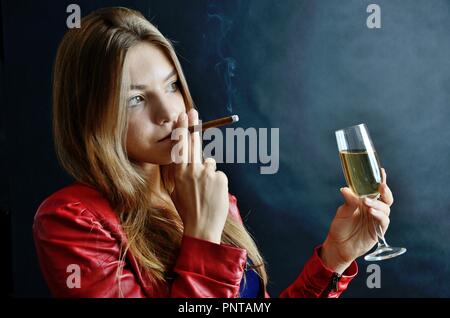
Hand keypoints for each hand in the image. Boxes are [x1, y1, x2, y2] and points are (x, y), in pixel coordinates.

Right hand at [169, 109, 228, 243]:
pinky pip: (219, 174)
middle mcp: (192, 170)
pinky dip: (217, 182)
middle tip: (193, 112)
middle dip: (193, 126)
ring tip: (205, 191)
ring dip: (208, 172)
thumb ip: (179, 174)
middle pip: (194, 143)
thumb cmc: (187, 210)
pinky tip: (213, 194)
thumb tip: (185, 161)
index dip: (182, 129)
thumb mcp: (175, 191)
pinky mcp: (220, 178)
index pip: (180, 146)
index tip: (182, 116)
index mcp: (178, 174)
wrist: (201, 227)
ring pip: (209, 163)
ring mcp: (207, 173)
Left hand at [321, 168, 392, 273]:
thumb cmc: (340, 227)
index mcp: (365, 201)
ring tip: (367, 203)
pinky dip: (379, 215)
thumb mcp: (342, 212)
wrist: (339, 245)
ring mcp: (376, 219)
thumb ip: (348, 201)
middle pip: (385, 198)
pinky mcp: (378, 230)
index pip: (375, 189)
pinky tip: (371, 212)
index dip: (380, 180)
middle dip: (385, 191)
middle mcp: (373, 208)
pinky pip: (383, 221)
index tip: (381, 171)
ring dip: (378, 204)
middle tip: (380, 186)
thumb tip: (345, 189)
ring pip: (385, 208)